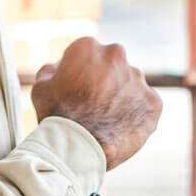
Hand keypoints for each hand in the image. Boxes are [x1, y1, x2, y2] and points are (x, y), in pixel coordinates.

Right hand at [31, 38, 162, 170]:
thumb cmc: (56, 117)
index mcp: (88, 47)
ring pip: (130, 85)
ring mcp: (138, 78)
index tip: (75, 91)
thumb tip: (59, 67)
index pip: (86, 55)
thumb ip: (52, 71)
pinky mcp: (154, 101)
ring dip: (121, 98)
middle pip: (111, 66)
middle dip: (104, 81)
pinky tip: (120, 129)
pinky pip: (145, 105)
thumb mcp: (41, 88)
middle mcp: (116, 55)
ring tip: (106, 122)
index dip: (80, 74)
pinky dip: (136, 115)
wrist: (80, 148)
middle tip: (92, 106)